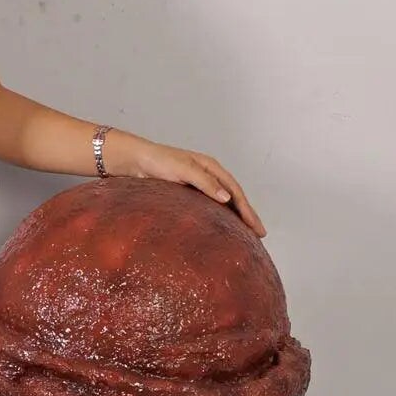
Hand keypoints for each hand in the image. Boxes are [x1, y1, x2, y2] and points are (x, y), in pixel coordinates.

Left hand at [113, 134, 266, 237]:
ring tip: (247, 233)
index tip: (256, 227)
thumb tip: (226, 198)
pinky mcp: (188, 193)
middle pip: (234, 197)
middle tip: (260, 234)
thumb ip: (204, 182)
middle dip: (248, 215)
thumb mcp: (183, 170)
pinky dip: (220, 216)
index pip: (236, 191)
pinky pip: (210, 206)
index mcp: (211, 167)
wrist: (135, 161)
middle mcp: (208, 175)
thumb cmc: (158, 162)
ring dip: (236, 216)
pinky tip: (222, 227)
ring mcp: (199, 184)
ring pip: (224, 202)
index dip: (248, 210)